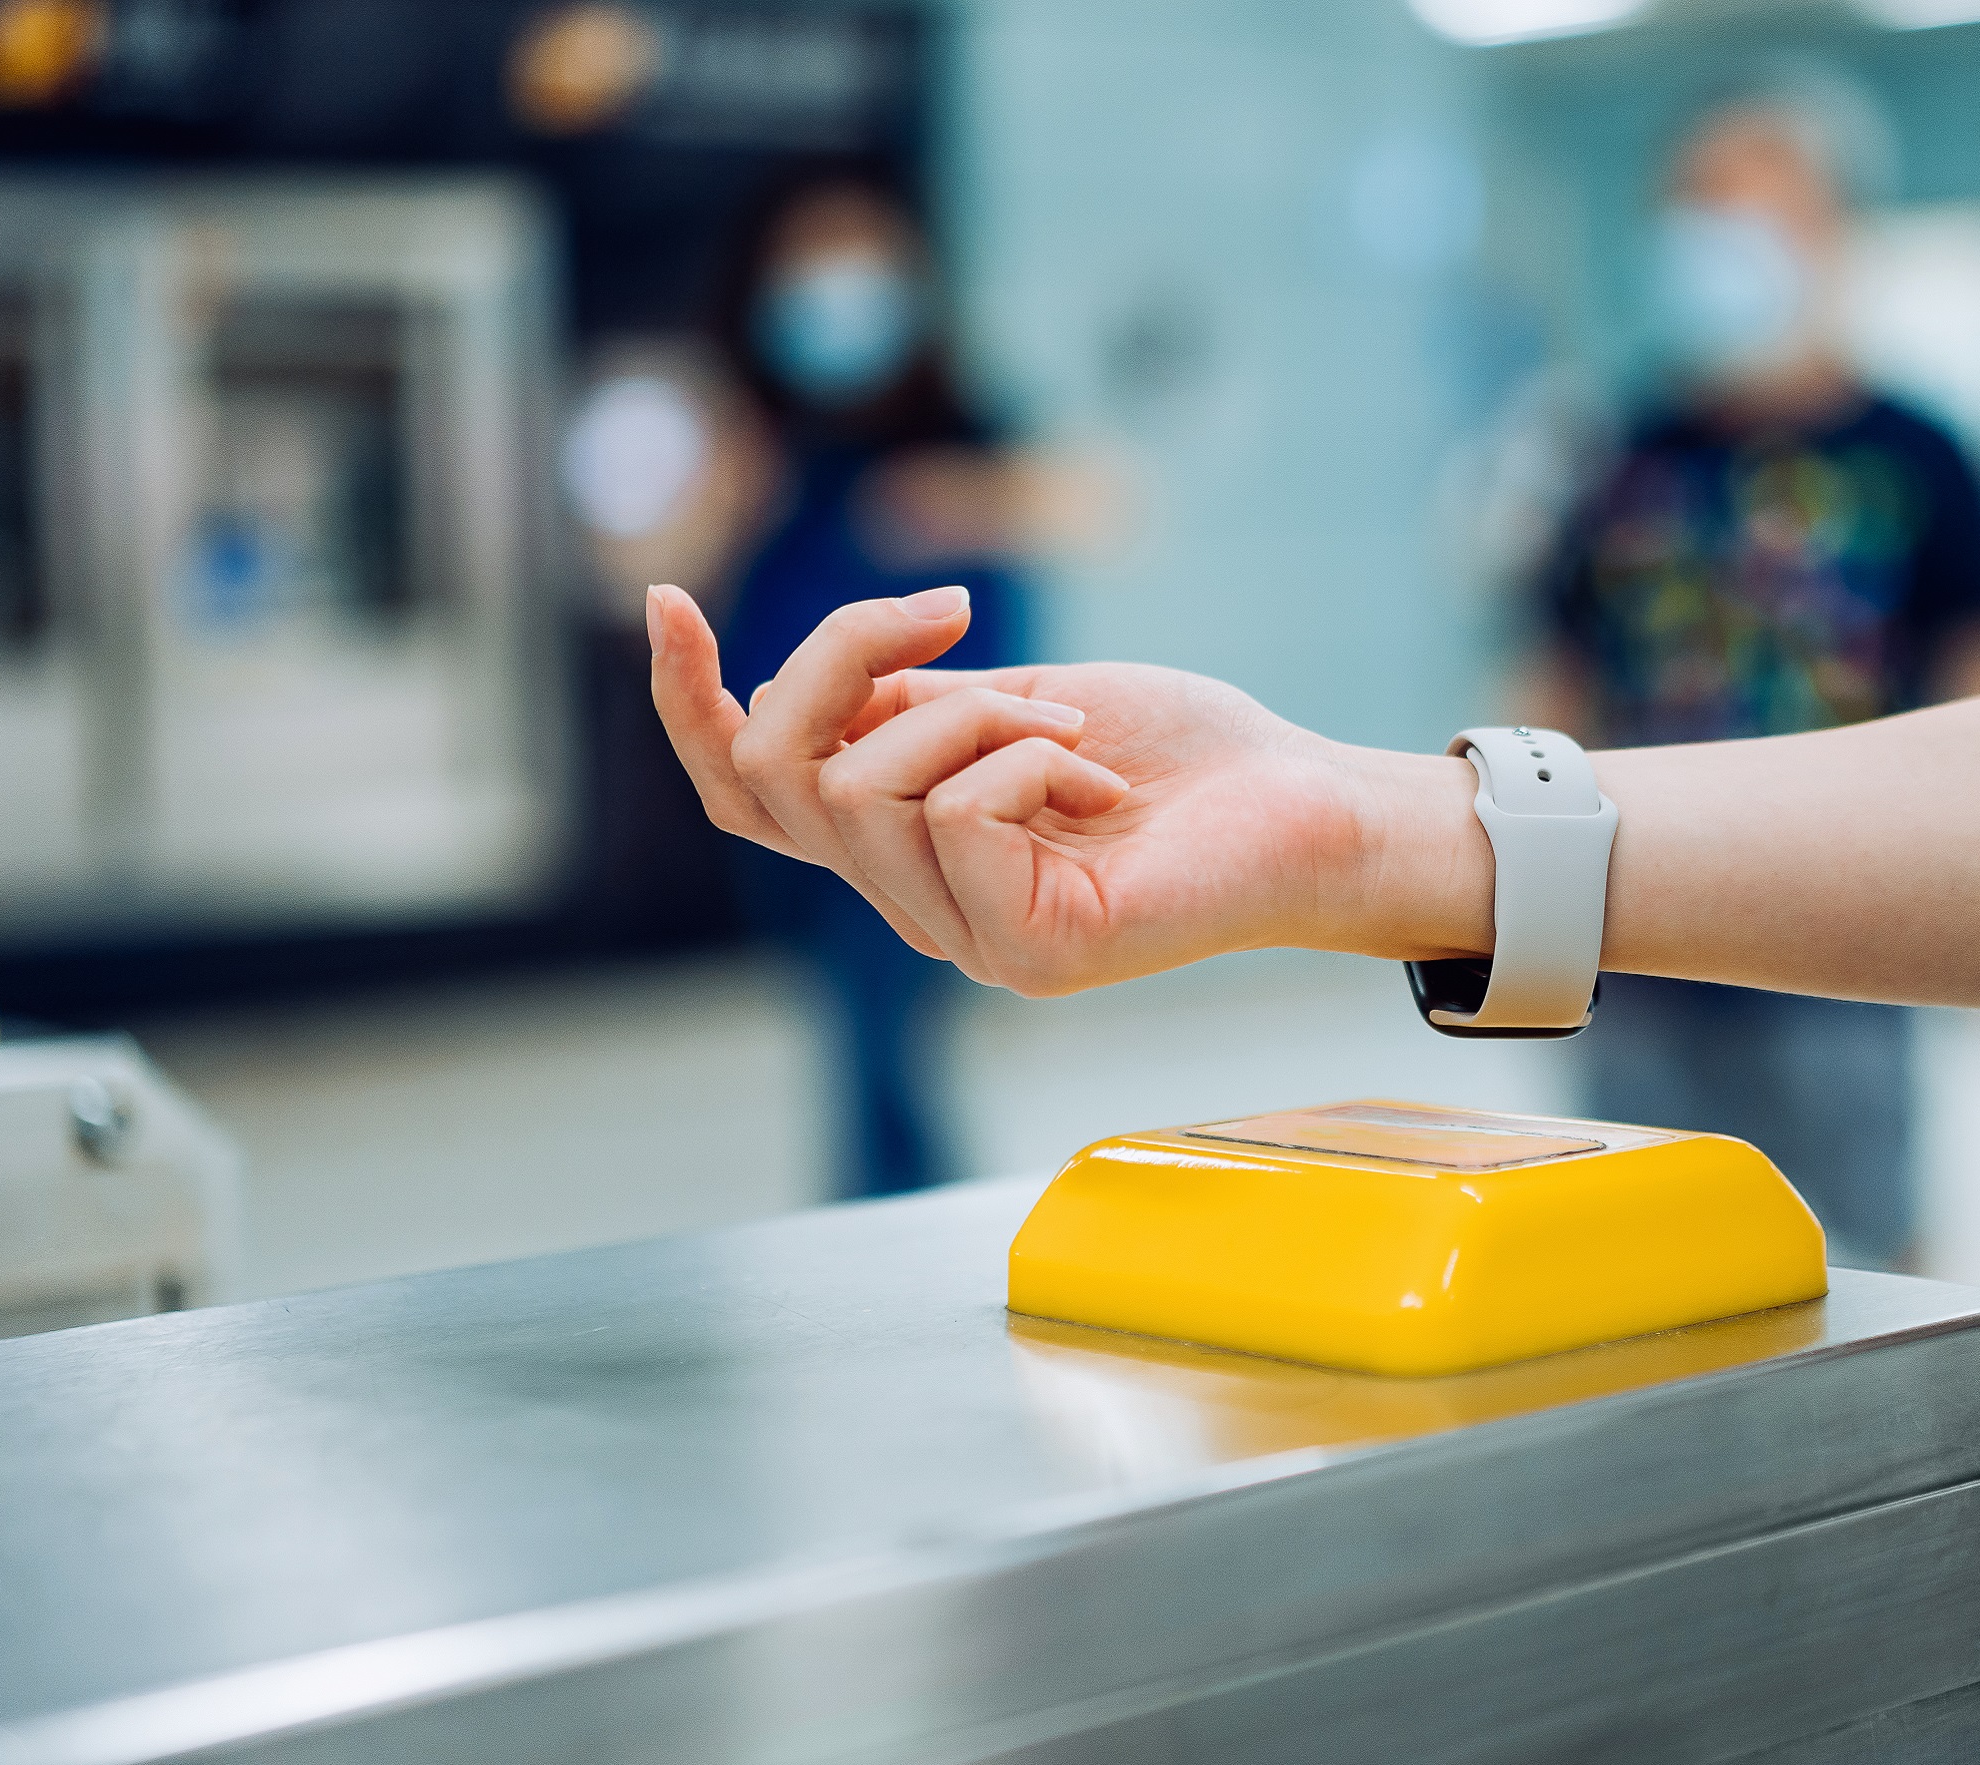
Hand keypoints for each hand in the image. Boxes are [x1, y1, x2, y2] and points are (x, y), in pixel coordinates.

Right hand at [646, 582, 1489, 995]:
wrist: (1313, 806)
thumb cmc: (1186, 754)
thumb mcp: (1019, 697)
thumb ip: (911, 701)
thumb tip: (818, 684)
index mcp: (903, 839)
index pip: (747, 791)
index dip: (685, 703)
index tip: (667, 596)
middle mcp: (916, 900)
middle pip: (778, 774)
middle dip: (843, 656)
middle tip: (957, 611)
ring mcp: (968, 936)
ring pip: (859, 789)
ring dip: (972, 712)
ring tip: (1070, 727)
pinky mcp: (1030, 952)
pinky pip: (953, 816)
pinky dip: (1021, 756)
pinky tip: (1091, 777)